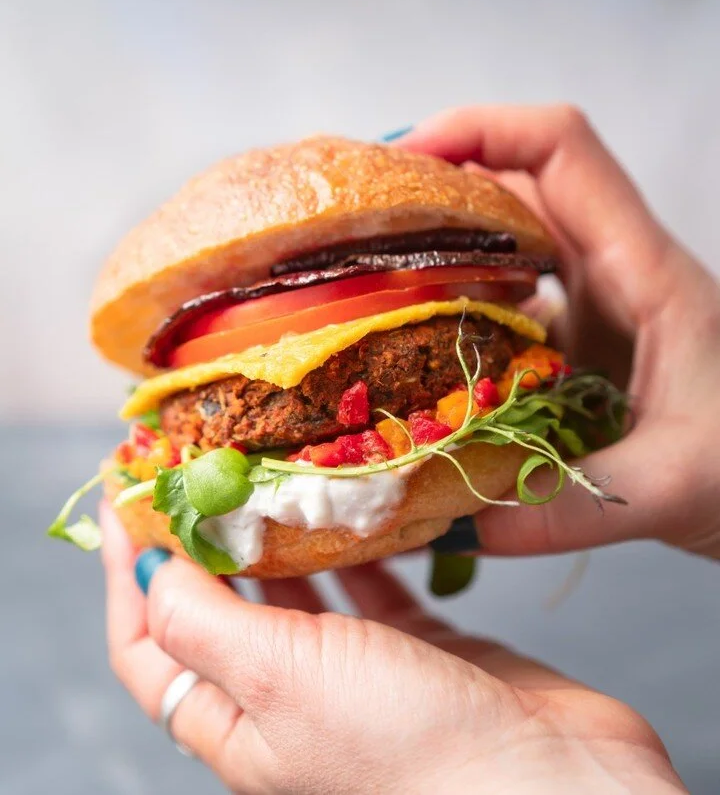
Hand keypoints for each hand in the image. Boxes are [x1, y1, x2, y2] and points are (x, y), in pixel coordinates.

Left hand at [102, 505, 684, 793]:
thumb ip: (205, 622)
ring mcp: (355, 672)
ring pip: (297, 590)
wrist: (546, 784)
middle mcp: (289, 700)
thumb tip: (145, 568)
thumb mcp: (279, 681)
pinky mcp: (416, 647)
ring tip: (265, 473)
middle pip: (221, 609)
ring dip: (275, 535)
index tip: (125, 498)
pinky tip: (353, 505)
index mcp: (238, 725)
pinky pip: (369, 585)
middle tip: (194, 468)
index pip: (151, 645)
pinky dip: (356, 545)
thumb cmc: (404, 747)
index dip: (128, 573)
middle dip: (199, 540)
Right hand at [396, 105, 719, 559]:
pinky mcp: (581, 341)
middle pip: (515, 182)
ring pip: (507, 239)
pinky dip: (458, 308)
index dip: (478, 128)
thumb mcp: (672, 488)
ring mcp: (597, 303)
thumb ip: (565, 508)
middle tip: (358, 223)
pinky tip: (418, 349)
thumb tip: (453, 520)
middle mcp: (615, 269)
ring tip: (369, 278)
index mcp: (644, 270)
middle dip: (434, 185)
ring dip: (440, 247)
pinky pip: (508, 299)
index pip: (559, 149)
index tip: (401, 156)